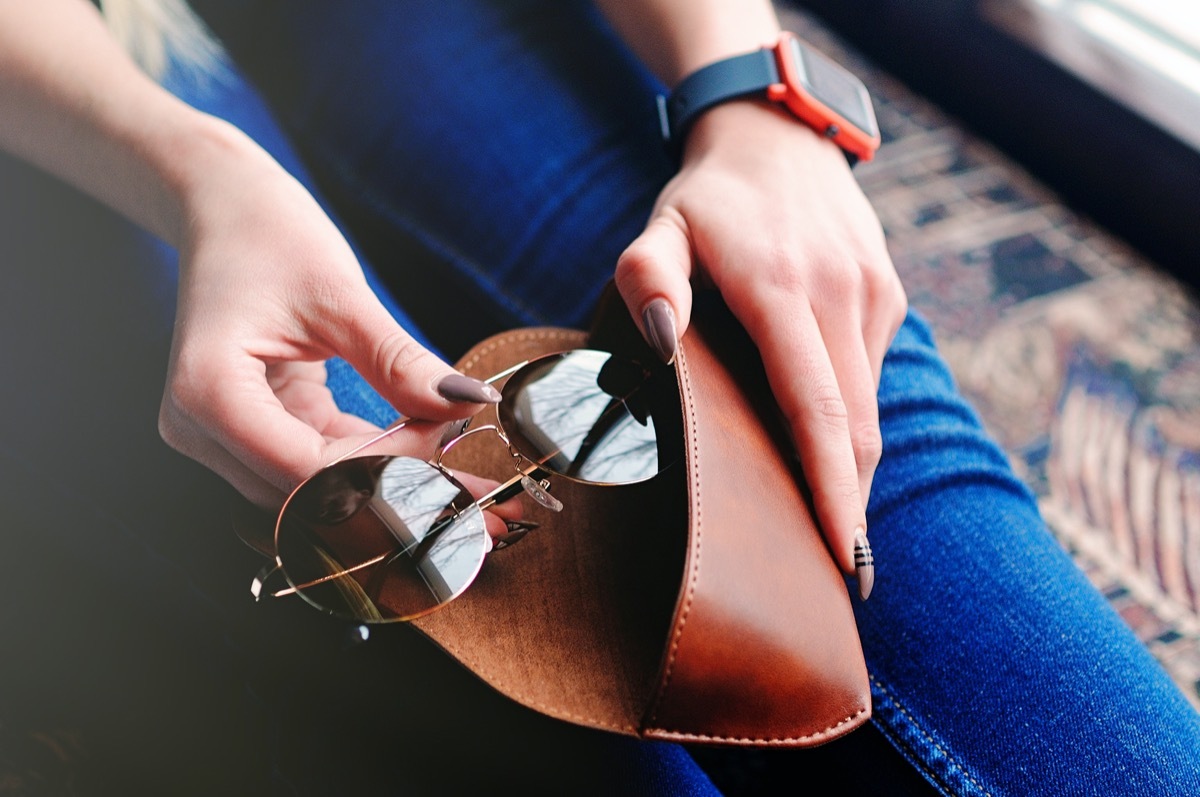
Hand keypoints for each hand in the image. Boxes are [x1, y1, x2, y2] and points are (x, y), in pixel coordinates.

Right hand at [158, 122, 498, 507]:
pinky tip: (422, 445)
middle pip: (308, 493)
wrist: (222, 205)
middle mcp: (201, 427)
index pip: (309, 470)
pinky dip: (369, 457)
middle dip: (391, 489)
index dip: (385, 471)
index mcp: (209, 391)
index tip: (451, 445)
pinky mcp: (249, 426)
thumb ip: (400, 362)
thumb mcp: (341, 296)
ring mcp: (219, 432)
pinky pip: (315, 462)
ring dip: (384, 481)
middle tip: (470, 483)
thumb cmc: (266, 233)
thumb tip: (467, 404)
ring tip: (456, 467)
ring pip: (313, 489)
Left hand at [614, 101, 906, 581]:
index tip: (843, 556)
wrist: (779, 136)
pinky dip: (853, 426)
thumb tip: (658, 339)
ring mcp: (874, 295)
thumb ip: (649, 279)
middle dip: (849, 505)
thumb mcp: (663, 227)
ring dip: (852, 472)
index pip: (817, 410)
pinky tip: (828, 456)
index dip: (832, 490)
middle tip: (836, 576)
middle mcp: (842, 295)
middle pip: (855, 428)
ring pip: (871, 409)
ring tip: (831, 531)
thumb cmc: (708, 199)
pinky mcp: (889, 295)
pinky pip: (872, 377)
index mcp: (785, 288)